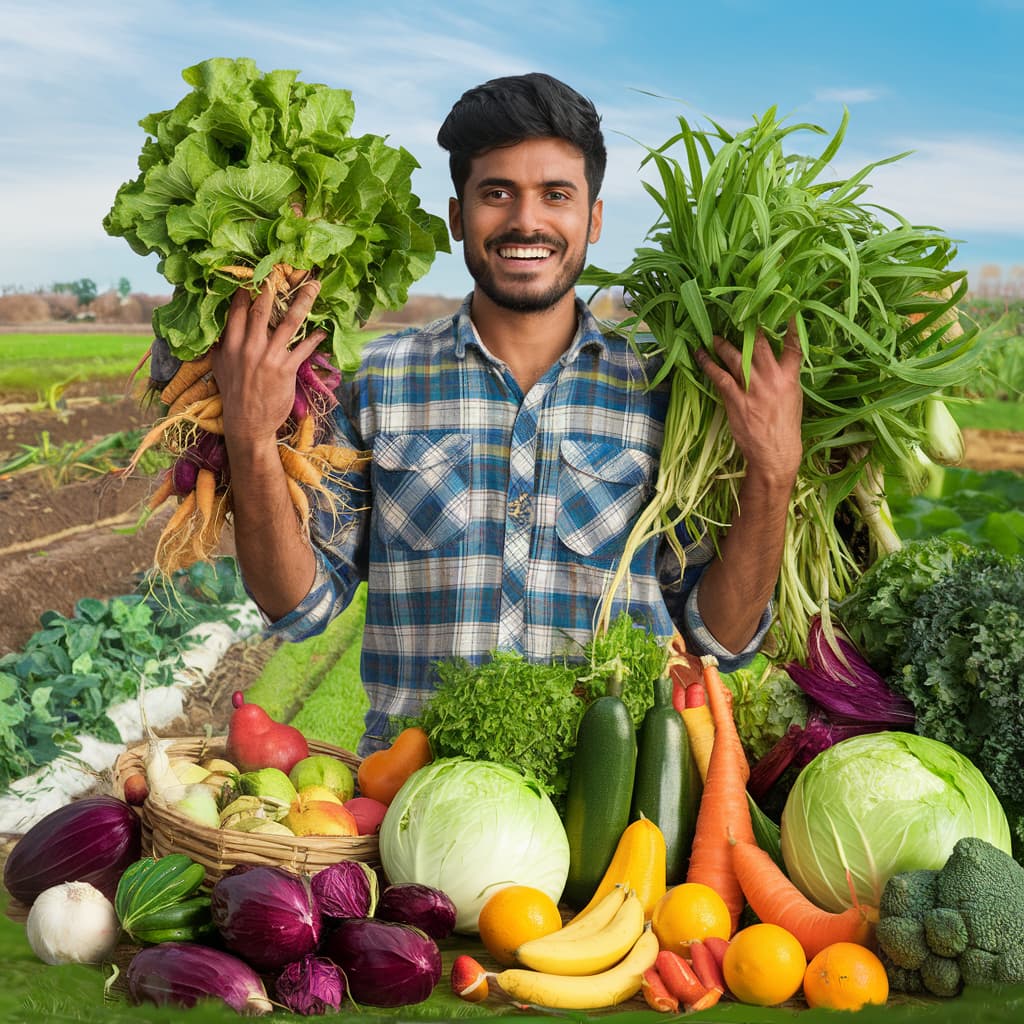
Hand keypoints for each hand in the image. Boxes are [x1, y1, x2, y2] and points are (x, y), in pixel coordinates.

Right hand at [210, 278, 325, 445]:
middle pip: (263, 308)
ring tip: (315, 286)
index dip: (247, 288)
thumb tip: (215, 330)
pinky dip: (315, 337)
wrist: (246, 423)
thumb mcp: (219, 368)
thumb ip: (219, 346)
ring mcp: (268, 357)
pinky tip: (323, 329)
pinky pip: (303, 347)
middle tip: (287, 268)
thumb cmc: (234, 394)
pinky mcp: (285, 369)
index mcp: (230, 344)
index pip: (238, 309)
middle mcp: (249, 346)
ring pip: (289, 322)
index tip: (256, 271)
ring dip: (304, 301)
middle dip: (275, 286)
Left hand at [695, 319, 803, 487]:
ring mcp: (752, 388)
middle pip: (759, 345)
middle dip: (748, 328)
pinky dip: (708, 364)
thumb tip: (777, 362)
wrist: (775, 452)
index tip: (788, 309)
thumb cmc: (785, 427)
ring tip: (713, 336)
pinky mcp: (735, 399)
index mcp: (789, 378)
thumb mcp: (793, 399)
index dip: (791, 327)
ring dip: (723, 344)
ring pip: (736, 356)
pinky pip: (718, 376)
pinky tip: (700, 356)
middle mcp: (771, 379)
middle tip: (737, 314)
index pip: (793, 347)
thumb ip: (785, 377)